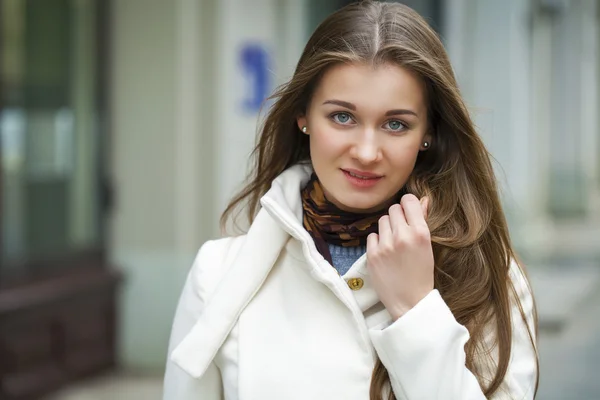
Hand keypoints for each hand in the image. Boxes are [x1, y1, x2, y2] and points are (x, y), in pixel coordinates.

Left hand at [366, 194, 433, 319]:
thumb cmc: (421, 274)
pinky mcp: (372, 255)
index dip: (408, 204)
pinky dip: (377, 241)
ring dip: (387, 228)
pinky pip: (372, 235)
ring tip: (393, 244)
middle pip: (394, 209)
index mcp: (421, 233)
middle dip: (397, 217)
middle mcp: (403, 236)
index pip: (409, 201)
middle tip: (401, 231)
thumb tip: (422, 199)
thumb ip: (422, 221)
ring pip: (382, 220)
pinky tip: (385, 253)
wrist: (410, 302)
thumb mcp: (427, 247)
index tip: (408, 211)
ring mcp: (385, 245)